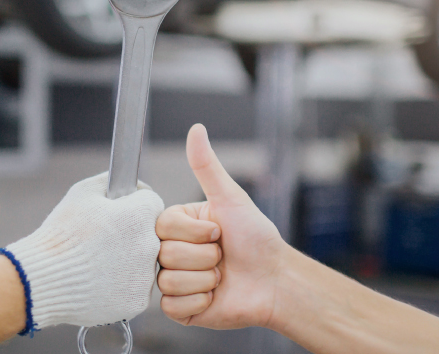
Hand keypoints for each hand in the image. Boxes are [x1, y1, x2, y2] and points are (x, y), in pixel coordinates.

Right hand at [2, 172, 163, 330]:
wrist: (43, 279)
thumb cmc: (62, 234)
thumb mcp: (83, 192)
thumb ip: (113, 181)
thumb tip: (131, 184)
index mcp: (141, 215)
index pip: (152, 203)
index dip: (132, 205)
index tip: (117, 214)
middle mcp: (151, 246)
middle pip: (150, 234)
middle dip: (131, 234)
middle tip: (103, 241)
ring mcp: (146, 277)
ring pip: (144, 263)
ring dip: (128, 261)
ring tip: (98, 263)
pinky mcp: (137, 302)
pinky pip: (135, 288)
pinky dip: (121, 286)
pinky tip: (100, 281)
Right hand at [156, 124, 288, 328]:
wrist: (276, 280)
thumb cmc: (257, 239)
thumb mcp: (231, 198)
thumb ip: (207, 166)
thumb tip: (196, 130)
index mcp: (179, 226)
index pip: (163, 227)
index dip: (194, 233)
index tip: (217, 232)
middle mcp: (173, 252)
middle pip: (165, 254)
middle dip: (203, 257)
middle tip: (222, 256)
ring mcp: (175, 281)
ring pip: (168, 280)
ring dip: (204, 280)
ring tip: (220, 276)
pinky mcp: (181, 309)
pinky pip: (172, 306)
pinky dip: (198, 302)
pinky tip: (214, 296)